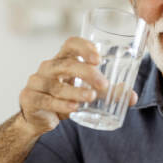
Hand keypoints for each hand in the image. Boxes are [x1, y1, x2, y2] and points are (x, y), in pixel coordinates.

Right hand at [19, 37, 137, 133]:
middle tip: (103, 83)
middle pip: (66, 64)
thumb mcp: (86, 92)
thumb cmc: (64, 99)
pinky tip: (73, 108)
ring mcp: (37, 83)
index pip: (70, 44)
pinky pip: (47, 101)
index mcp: (62, 60)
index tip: (99, 57)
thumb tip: (132, 97)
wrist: (38, 119)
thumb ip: (107, 92)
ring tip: (91, 97)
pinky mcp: (30, 99)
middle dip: (86, 72)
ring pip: (57, 86)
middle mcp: (48, 68)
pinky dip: (61, 105)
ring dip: (76, 91)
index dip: (83, 47)